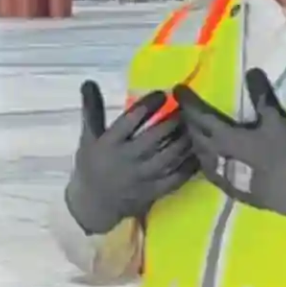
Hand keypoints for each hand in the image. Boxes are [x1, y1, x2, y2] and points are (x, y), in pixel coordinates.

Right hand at [63, 80, 198, 233]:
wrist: (94, 204)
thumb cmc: (91, 165)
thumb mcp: (88, 137)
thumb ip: (92, 110)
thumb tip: (89, 81)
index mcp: (109, 144)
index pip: (131, 120)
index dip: (149, 105)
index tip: (163, 94)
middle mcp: (127, 159)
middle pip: (154, 137)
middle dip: (172, 121)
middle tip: (185, 109)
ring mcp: (142, 177)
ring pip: (169, 156)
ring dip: (183, 140)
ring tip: (193, 127)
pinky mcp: (154, 191)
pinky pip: (176, 177)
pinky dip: (189, 165)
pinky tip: (197, 153)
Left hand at [171, 69, 285, 223]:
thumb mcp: (276, 120)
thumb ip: (261, 94)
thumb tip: (251, 70)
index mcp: (223, 136)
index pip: (198, 114)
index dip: (187, 100)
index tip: (177, 89)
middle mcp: (214, 155)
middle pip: (194, 132)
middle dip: (188, 118)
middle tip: (186, 107)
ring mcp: (218, 174)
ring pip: (198, 151)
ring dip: (193, 136)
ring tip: (194, 127)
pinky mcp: (227, 187)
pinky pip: (206, 166)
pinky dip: (202, 154)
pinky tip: (208, 153)